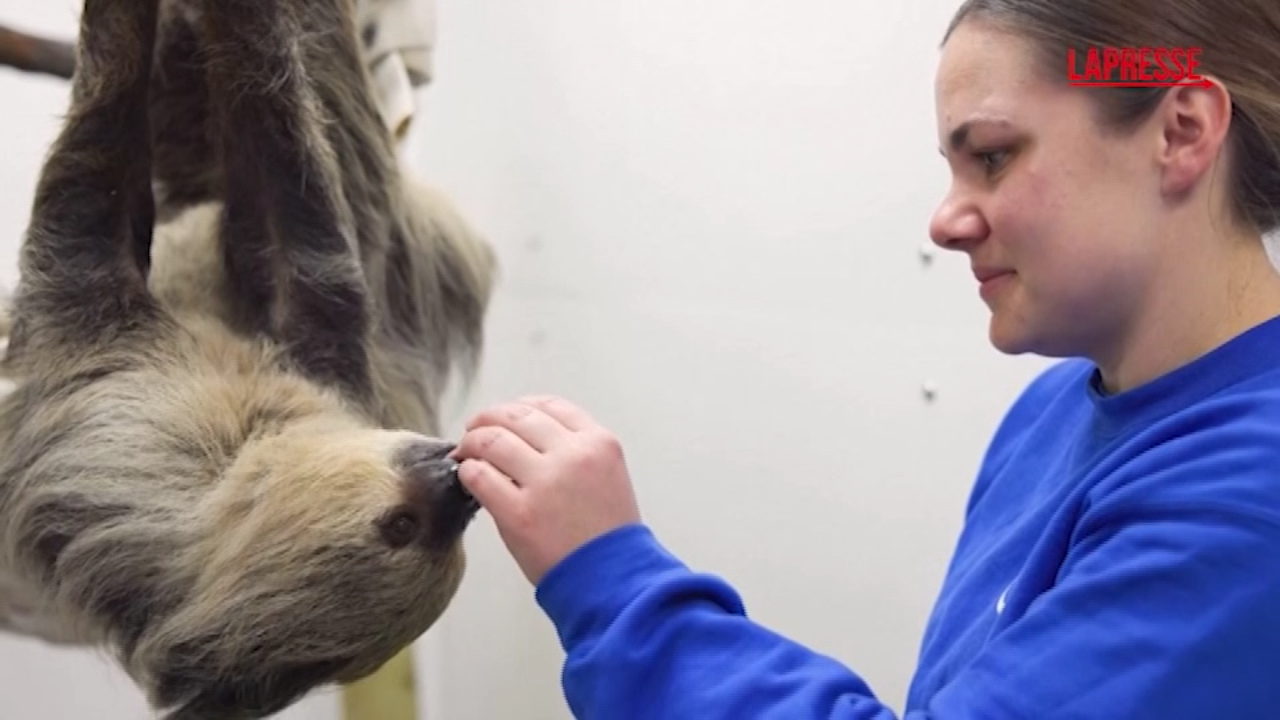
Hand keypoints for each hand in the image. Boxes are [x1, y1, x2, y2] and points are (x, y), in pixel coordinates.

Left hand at [451, 395, 641, 584]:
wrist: (613, 581)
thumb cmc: (608, 535)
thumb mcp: (607, 476)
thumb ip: (574, 452)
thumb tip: (522, 437)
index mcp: (598, 443)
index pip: (549, 406)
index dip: (519, 406)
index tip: (504, 416)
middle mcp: (573, 455)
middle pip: (516, 416)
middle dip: (488, 419)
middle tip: (473, 430)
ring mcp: (545, 483)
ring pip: (492, 441)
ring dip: (471, 443)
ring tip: (465, 453)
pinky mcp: (519, 514)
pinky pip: (479, 476)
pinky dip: (467, 471)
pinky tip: (468, 477)